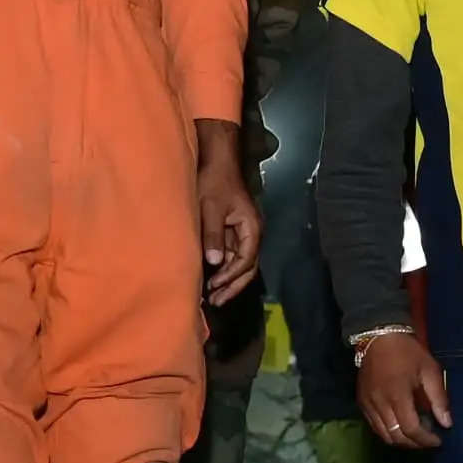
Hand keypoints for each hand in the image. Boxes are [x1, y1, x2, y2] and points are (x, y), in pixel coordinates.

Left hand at [193, 121, 260, 307]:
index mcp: (251, 228)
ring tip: (211, 295)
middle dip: (233, 285)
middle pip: (247, 267)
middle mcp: (252, 233)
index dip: (231, 276)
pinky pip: (232, 255)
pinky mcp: (233, 231)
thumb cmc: (213, 181)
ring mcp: (243, 233)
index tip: (213, 286)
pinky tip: (210, 276)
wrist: (216, 161)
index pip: (246, 260)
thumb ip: (213, 235)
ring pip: (240, 264)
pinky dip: (223, 268)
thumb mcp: (210, 208)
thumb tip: (213, 263)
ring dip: (228, 279)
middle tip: (215, 302)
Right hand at [355, 331, 450, 449]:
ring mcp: (368, 404)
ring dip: (401, 441)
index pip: (411, 429)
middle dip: (414, 444)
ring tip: (416, 437)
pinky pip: (374, 426)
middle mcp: (379, 403)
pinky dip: (388, 432)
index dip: (425, 440)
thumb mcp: (430, 370)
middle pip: (396, 437)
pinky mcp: (361, 402)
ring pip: (383, 435)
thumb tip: (447, 423)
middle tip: (428, 441)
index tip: (438, 440)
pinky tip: (400, 427)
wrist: (378, 336)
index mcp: (398, 395)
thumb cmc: (408, 352)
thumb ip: (439, 398)